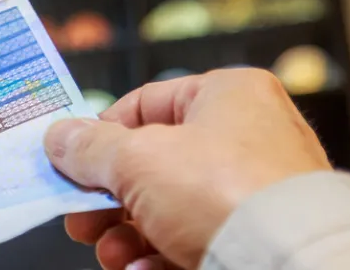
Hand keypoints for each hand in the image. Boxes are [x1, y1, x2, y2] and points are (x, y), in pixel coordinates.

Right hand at [44, 69, 330, 269]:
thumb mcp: (139, 160)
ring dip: (129, 235)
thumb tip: (60, 137)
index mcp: (228, 96)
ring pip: (171, 209)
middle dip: (110, 200)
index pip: (146, 104)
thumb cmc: (227, 194)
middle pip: (155, 164)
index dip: (101, 135)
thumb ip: (92, 148)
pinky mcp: (258, 235)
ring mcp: (257, 191)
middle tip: (82, 220)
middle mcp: (249, 136)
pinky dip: (162, 256)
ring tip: (114, 254)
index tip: (70, 164)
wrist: (289, 264)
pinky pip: (197, 240)